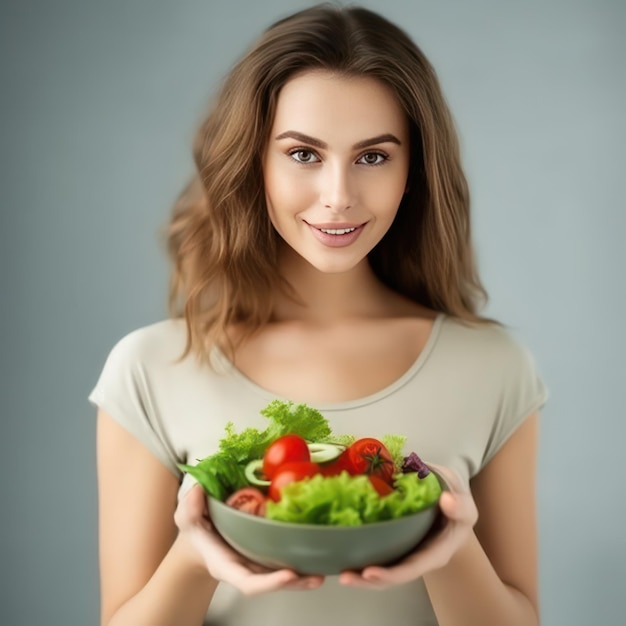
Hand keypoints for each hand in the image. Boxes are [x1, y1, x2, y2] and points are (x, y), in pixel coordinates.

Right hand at [174, 484, 324, 594]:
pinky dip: (304, 557)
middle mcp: (246, 569)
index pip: (248, 583)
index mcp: (227, 566)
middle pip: (272, 583)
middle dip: (295, 583)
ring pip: (284, 574)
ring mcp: (259, 563)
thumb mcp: (187, 519)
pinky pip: (287, 557)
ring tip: (325, 569)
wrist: (203, 535)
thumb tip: (198, 490)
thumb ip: (189, 508)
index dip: (269, 583)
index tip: (288, 575)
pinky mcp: (268, 552)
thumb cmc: (197, 530)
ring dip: (305, 575)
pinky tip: (321, 550)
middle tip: (316, 575)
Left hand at [338, 464, 477, 589]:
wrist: (450, 494)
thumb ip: (459, 505)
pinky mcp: (393, 541)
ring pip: (381, 568)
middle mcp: (418, 558)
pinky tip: (341, 549)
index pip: (411, 568)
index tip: (369, 573)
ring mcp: (404, 551)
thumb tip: (447, 500)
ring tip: (339, 571)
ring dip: (360, 573)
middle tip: (345, 577)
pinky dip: (359, 552)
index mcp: (436, 553)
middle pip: (392, 576)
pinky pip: (376, 551)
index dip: (390, 574)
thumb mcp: (465, 502)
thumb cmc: (457, 499)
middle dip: (368, 580)